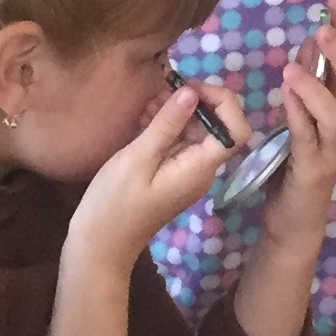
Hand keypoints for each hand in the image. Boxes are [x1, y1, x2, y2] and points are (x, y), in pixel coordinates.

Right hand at [67, 79, 238, 273]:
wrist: (99, 246)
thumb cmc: (114, 204)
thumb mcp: (138, 158)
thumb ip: (167, 124)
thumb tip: (192, 92)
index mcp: (201, 168)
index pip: (236, 129)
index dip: (222, 102)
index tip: (190, 88)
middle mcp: (202, 169)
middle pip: (217, 126)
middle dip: (193, 102)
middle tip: (160, 94)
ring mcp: (187, 172)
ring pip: (196, 131)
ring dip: (176, 112)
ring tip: (147, 106)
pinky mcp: (171, 173)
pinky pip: (179, 142)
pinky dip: (166, 126)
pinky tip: (143, 119)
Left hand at [254, 0, 335, 257]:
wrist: (294, 218)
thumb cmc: (296, 163)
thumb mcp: (300, 114)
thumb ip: (308, 82)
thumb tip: (311, 42)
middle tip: (324, 24)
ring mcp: (331, 149)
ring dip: (317, 87)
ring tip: (293, 67)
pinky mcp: (314, 170)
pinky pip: (308, 140)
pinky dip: (299, 116)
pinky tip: (288, 97)